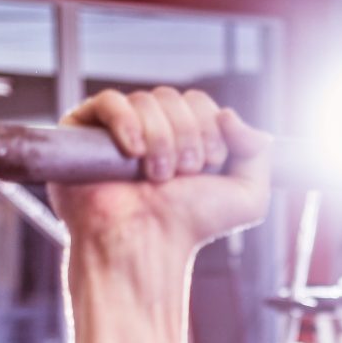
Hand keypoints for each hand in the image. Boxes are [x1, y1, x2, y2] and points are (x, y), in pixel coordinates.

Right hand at [49, 87, 271, 257]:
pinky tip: (133, 152)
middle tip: (180, 175)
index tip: (208, 164)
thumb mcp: (249, 197)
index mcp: (183, 137)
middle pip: (173, 97)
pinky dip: (126, 121)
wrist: (148, 245)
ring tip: (155, 176)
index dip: (208, 126)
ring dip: (160, 139)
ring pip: (146, 100)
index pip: (198, 101)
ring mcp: (116, 130)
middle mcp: (150, 130)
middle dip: (186, 136)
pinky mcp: (83, 133)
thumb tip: (231, 115)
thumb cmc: (190, 228)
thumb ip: (257, 152)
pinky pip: (108, 101)